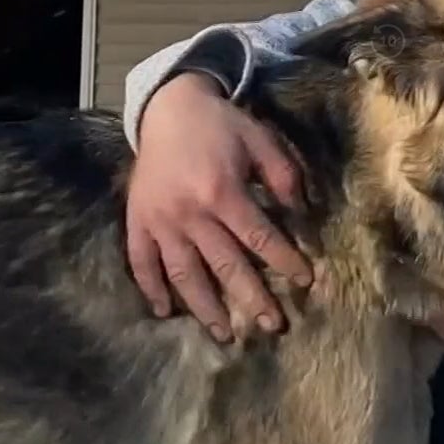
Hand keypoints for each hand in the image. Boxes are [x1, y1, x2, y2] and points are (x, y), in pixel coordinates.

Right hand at [126, 71, 312, 341]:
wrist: (168, 108)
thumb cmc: (221, 126)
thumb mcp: (261, 139)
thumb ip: (283, 175)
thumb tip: (303, 212)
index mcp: (223, 192)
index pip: (259, 237)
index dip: (284, 261)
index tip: (306, 281)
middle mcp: (190, 214)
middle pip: (225, 266)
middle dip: (251, 298)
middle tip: (273, 326)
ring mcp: (159, 222)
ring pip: (183, 274)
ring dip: (205, 308)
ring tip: (224, 335)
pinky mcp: (137, 222)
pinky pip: (142, 263)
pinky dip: (151, 290)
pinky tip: (166, 312)